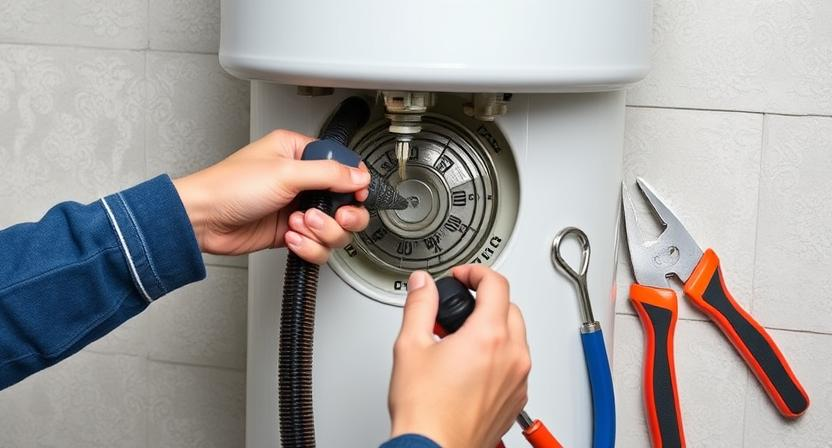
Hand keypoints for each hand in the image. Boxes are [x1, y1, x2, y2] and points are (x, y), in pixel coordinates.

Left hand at [173, 130, 370, 261]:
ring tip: (298, 225)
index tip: (357, 195)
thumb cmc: (229, 187)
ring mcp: (298, 209)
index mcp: (299, 153)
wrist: (202, 221)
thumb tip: (360, 177)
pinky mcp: (292, 233)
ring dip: (321, 232)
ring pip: (335, 228)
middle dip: (343, 215)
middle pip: (347, 202)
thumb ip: (329, 175)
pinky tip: (290, 238)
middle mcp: (302, 180)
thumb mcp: (285, 173)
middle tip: (336, 216)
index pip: (343, 167)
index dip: (355, 184)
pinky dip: (308, 247)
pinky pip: (318, 246)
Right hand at [388, 265, 530, 447]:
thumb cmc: (425, 410)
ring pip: (516, 336)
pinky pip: (516, 364)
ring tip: (461, 338)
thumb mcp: (410, 345)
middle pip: (510, 307)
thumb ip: (420, 305)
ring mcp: (518, 379)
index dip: (476, 272)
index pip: (496, 284)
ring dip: (494, 327)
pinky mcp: (516, 398)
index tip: (462, 276)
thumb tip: (423, 284)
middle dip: (485, 299)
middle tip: (458, 307)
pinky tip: (472, 364)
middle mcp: (512, 356)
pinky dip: (500, 355)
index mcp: (488, 337)